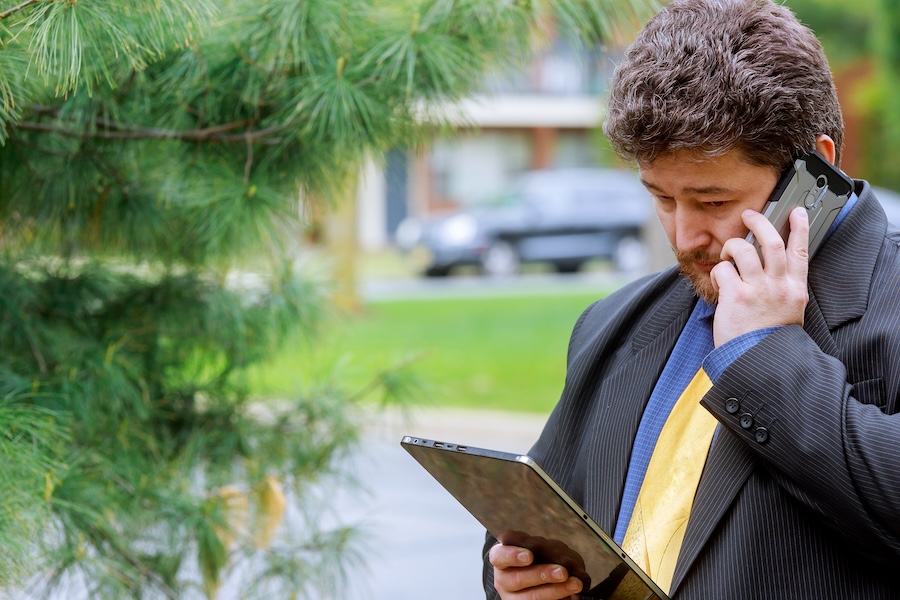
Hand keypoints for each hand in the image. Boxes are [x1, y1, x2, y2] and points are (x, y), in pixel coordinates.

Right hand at [489, 544, 583, 599]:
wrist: (536, 575)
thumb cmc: (536, 557)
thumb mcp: (535, 547)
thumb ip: (541, 548)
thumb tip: (562, 558)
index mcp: (500, 559)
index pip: (500, 556)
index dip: (513, 556)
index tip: (530, 556)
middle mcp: (503, 580)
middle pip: (518, 579)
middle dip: (542, 575)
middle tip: (562, 572)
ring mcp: (513, 598)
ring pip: (531, 597)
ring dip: (555, 591)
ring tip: (575, 584)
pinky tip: (573, 596)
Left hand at [709, 207, 809, 346]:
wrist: (758, 363)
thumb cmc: (768, 339)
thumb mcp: (787, 312)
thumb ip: (782, 289)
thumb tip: (770, 267)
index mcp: (795, 290)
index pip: (801, 251)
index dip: (800, 228)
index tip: (797, 212)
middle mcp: (779, 287)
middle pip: (772, 242)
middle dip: (760, 222)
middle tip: (749, 215)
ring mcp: (758, 290)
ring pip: (745, 250)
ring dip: (732, 246)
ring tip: (727, 255)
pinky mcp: (736, 296)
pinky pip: (724, 270)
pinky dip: (718, 271)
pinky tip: (719, 282)